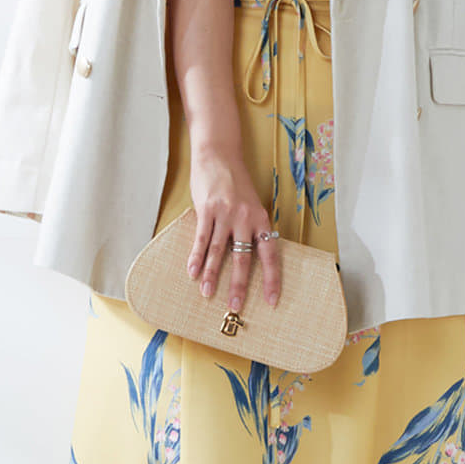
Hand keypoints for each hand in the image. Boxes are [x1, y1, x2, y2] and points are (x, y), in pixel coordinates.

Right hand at [186, 142, 281, 311]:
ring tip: (208, 294)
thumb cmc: (236, 183)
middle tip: (235, 307)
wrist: (219, 156)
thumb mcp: (251, 205)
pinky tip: (192, 273)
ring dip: (213, 276)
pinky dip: (196, 258)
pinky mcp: (207, 210)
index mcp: (261, 220)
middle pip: (244, 259)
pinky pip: (201, 239)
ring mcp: (226, 214)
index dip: (271, 280)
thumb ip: (251, 229)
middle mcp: (245, 219)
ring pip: (219, 252)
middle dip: (239, 286)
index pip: (270, 256)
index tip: (271, 301)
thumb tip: (249, 257)